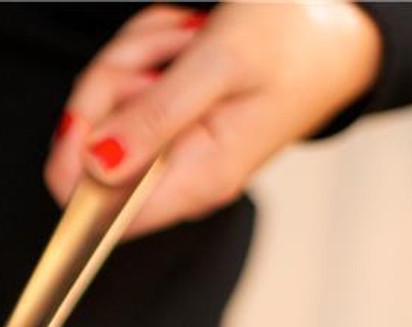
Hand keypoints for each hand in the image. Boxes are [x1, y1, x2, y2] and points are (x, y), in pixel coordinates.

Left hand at [45, 2, 382, 235]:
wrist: (338, 26)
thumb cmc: (294, 40)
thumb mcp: (221, 63)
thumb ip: (156, 117)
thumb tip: (96, 165)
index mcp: (194, 181)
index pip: (98, 214)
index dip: (74, 164)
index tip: (86, 112)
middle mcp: (178, 177)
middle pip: (91, 149)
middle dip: (115, 80)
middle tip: (169, 49)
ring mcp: (172, 150)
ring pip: (104, 109)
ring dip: (136, 57)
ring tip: (190, 38)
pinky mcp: (168, 124)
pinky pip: (125, 90)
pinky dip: (145, 53)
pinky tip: (186, 41)